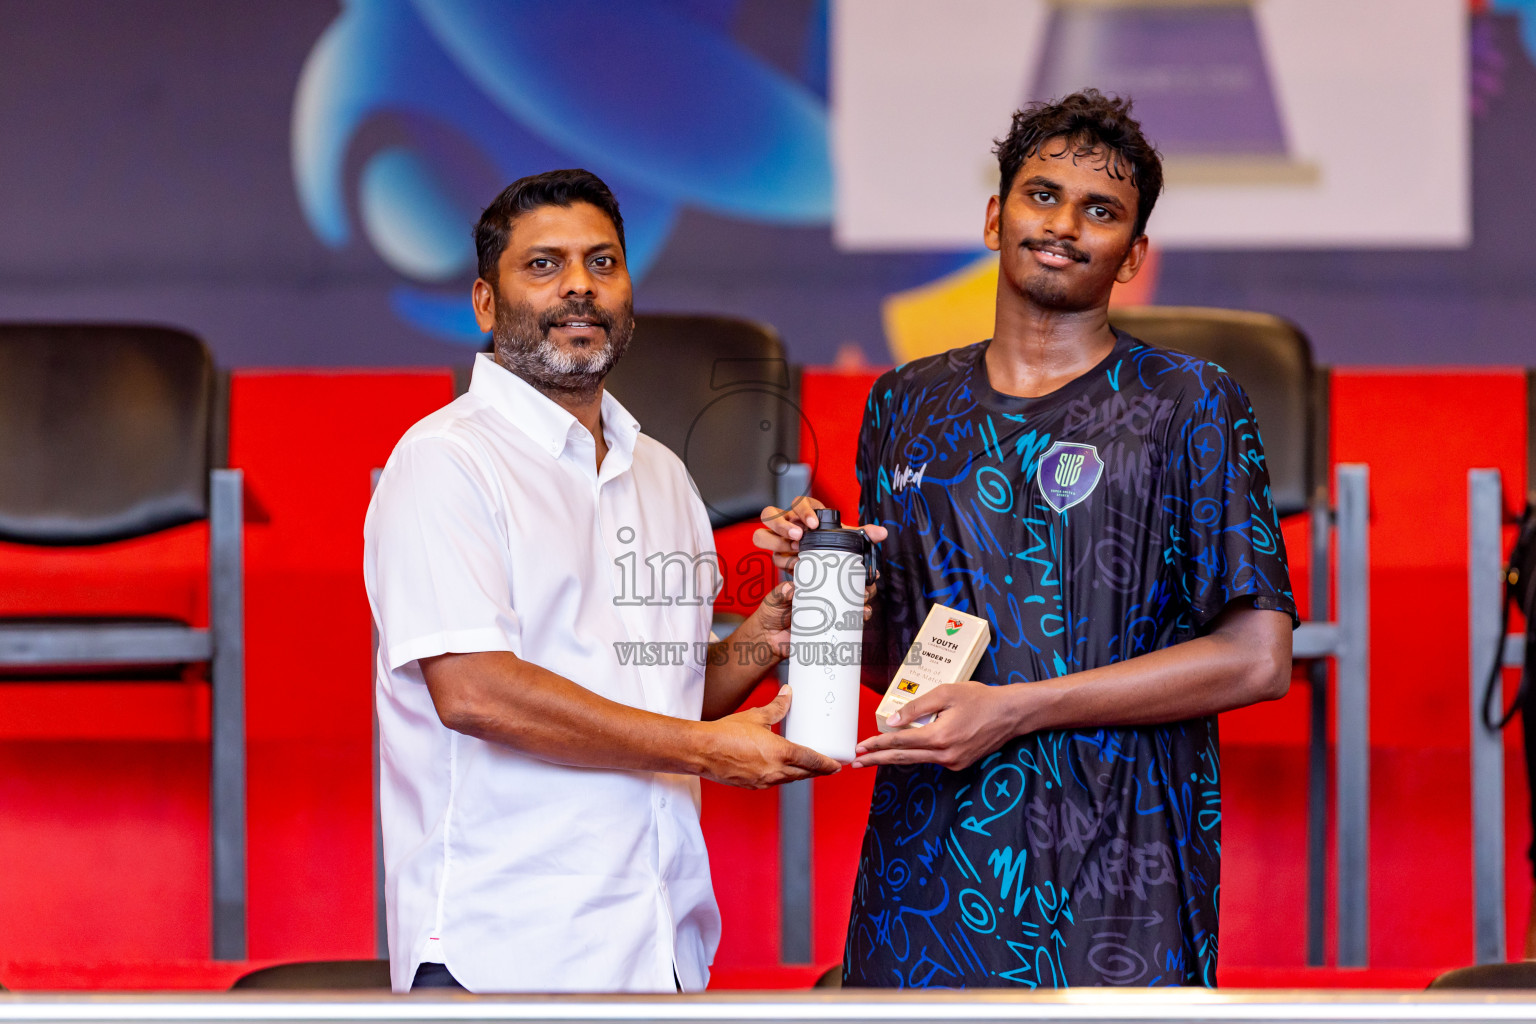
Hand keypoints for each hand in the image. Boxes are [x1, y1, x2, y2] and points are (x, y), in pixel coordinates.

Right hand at [699, 685, 840, 787]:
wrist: (702, 751)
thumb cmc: (726, 734)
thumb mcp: (755, 716)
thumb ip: (776, 707)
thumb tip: (787, 694)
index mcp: (780, 753)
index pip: (811, 761)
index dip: (827, 764)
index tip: (836, 765)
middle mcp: (775, 771)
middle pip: (804, 774)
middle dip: (817, 771)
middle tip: (827, 767)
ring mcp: (764, 781)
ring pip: (790, 780)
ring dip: (801, 775)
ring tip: (807, 768)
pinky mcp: (753, 785)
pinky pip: (775, 782)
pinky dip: (784, 777)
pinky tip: (782, 770)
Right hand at [753, 496, 886, 572]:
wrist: (820, 561)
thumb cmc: (829, 541)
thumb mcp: (844, 536)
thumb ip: (862, 534)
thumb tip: (882, 533)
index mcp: (803, 511)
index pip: (797, 502)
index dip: (803, 511)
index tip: (813, 524)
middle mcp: (785, 521)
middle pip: (769, 514)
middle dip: (782, 525)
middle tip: (799, 537)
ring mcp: (776, 538)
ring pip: (761, 534)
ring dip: (775, 542)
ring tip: (794, 552)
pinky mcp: (774, 553)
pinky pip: (768, 555)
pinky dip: (780, 559)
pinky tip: (794, 566)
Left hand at [851, 681, 1027, 771]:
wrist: (1010, 714)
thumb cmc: (980, 698)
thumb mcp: (945, 693)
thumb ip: (916, 707)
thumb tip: (892, 721)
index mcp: (940, 736)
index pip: (900, 741)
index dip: (878, 743)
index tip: (860, 747)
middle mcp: (946, 754)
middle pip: (903, 758)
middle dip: (877, 759)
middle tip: (856, 762)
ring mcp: (953, 762)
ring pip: (917, 759)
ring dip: (894, 757)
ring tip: (873, 756)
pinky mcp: (958, 763)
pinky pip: (932, 758)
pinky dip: (916, 754)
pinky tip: (905, 749)